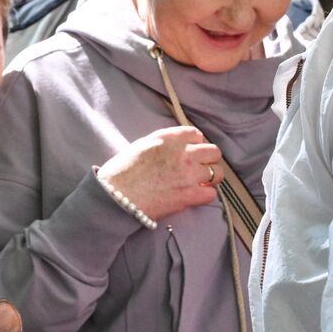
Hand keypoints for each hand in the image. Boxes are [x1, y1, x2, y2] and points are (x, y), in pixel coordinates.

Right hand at [98, 127, 221, 221]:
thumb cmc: (121, 172)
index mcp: (169, 139)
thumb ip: (162, 142)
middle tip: (200, 169)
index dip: (196, 144)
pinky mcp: (189, 196)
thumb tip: (176, 146)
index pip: (196, 135)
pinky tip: (195, 196)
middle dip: (208, 160)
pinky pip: (211, 194)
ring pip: (217, 172)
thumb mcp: (141, 145)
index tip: (192, 153)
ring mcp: (188, 175)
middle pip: (213, 152)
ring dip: (210, 178)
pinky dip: (205, 196)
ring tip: (200, 184)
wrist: (115, 196)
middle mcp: (182, 153)